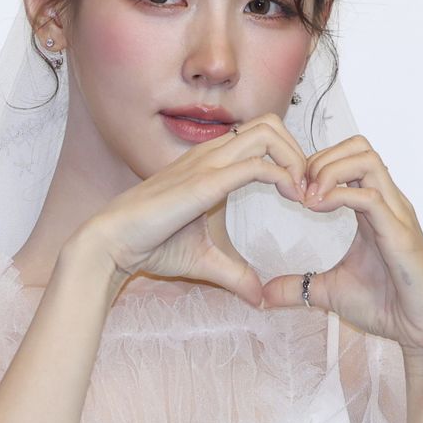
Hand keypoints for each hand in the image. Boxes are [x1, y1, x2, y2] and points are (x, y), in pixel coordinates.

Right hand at [81, 113, 307, 307]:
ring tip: (303, 194)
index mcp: (210, 164)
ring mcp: (207, 164)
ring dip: (296, 159)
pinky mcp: (204, 183)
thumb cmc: (150, 245)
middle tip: (309, 189)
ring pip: (268, 134)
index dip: (289, 158)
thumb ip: (234, 274)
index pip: (261, 137)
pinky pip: (256, 166)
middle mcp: (210, 155)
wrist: (112, 244)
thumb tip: (258, 298)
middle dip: (300, 151)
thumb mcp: (204, 260)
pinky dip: (284, 177)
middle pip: (270, 124)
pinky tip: (293, 200)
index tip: (302, 194)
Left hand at [261, 134, 422, 355]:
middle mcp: (387, 203)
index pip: (347, 157)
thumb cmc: (386, 306)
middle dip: (320, 159)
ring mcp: (396, 215)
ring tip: (307, 200)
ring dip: (328, 171)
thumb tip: (264, 294)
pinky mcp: (400, 234)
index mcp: (372, 207)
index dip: (314, 164)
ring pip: (367, 160)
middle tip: (297, 189)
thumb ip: (297, 286)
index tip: (289, 190)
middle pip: (358, 147)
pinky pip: (370, 197)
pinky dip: (338, 195)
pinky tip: (316, 209)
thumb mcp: (327, 292)